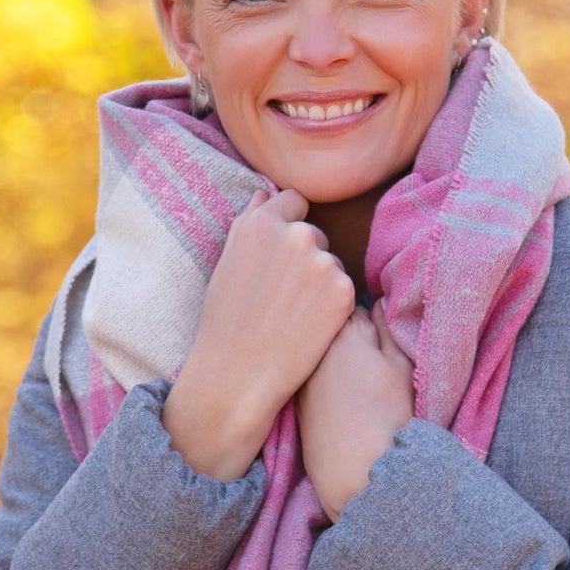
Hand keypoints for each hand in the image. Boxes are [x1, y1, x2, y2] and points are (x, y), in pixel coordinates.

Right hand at [163, 189, 355, 479]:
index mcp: (262, 222)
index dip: (287, 225)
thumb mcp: (228, 262)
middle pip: (314, 234)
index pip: (294, 201)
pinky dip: (332, 305)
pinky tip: (307, 326)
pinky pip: (343, 288)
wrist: (239, 375)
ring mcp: (323, 262)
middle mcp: (296, 235)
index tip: (280, 253)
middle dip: (304, 256)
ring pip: (329, 263)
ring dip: (319, 281)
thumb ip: (250, 223)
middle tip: (281, 295)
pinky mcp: (344, 291)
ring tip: (291, 314)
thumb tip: (266, 194)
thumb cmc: (225, 321)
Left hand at [298, 301, 415, 522]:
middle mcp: (312, 347)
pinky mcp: (295, 400)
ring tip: (355, 384)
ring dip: (331, 356)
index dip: (368, 319)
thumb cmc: (388, 416)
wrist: (357, 474)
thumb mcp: (401, 366)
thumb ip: (388, 326)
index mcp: (341, 330)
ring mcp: (300, 373)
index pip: (349, 301)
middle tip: (369, 361)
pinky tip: (340, 402)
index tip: (380, 338)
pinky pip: (309, 376)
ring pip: (318, 351)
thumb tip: (378, 302)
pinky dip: (322, 380)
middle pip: (327, 324)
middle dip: (343, 333)